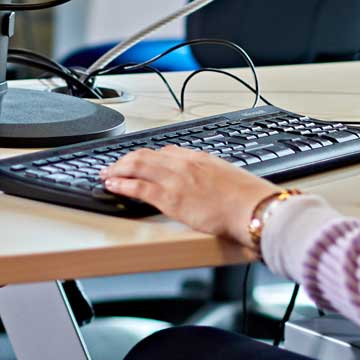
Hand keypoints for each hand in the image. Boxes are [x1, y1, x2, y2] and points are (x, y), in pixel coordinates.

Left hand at [101, 146, 277, 246]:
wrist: (252, 207)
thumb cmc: (248, 198)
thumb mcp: (229, 178)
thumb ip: (213, 176)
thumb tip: (210, 184)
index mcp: (200, 158)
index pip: (166, 151)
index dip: (148, 157)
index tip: (139, 162)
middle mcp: (184, 164)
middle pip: (146, 155)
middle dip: (125, 160)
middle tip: (113, 166)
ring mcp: (176, 179)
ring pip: (137, 167)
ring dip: (118, 169)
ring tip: (107, 175)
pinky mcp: (171, 198)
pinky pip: (139, 187)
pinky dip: (122, 184)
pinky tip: (113, 185)